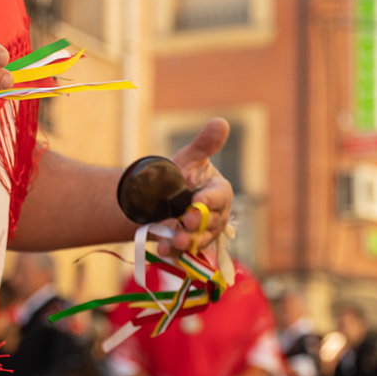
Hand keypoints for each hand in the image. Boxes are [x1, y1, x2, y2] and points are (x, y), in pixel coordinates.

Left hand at [169, 117, 232, 252]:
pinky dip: (173, 252)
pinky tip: (162, 250)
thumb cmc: (178, 175)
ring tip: (173, 241)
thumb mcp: (188, 159)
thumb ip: (204, 145)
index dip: (209, 199)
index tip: (197, 200)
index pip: (220, 196)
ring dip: (186, 241)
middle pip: (211, 222)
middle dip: (197, 223)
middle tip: (184, 222)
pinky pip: (183, 253)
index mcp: (219, 191)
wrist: (155, 199)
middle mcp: (216, 215)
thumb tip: (221, 122)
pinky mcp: (188, 247)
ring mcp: (202, 234)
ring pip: (199, 240)